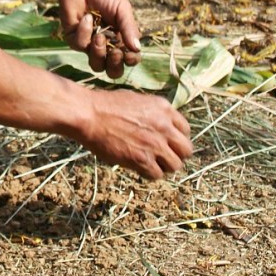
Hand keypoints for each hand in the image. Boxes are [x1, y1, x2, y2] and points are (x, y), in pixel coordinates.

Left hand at [58, 0, 141, 78]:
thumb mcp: (122, 9)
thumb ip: (129, 28)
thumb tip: (137, 49)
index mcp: (122, 40)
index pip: (129, 59)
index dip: (130, 60)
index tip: (130, 54)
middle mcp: (107, 47)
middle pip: (113, 71)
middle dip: (115, 65)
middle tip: (116, 52)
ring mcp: (89, 46)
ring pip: (96, 65)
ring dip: (99, 52)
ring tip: (99, 36)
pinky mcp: (74, 41)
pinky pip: (80, 46)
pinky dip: (85, 32)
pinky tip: (87, 18)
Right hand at [78, 86, 192, 179]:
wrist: (89, 114)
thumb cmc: (105, 105)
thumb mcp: (137, 100)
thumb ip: (154, 113)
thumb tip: (160, 126)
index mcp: (164, 108)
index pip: (185, 130)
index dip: (176, 138)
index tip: (166, 142)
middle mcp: (164, 126)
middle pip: (186, 150)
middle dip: (175, 154)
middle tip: (161, 156)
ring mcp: (155, 144)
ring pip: (174, 165)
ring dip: (162, 166)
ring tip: (148, 163)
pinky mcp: (142, 159)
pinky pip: (156, 175)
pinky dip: (148, 173)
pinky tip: (137, 166)